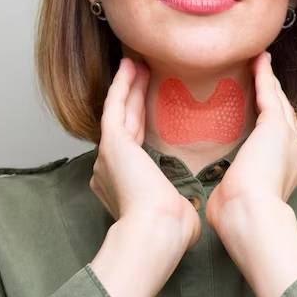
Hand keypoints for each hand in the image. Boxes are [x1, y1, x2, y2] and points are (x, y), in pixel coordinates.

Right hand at [91, 57, 200, 248]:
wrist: (156, 232)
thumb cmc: (170, 231)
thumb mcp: (177, 214)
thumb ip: (178, 205)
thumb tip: (186, 209)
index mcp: (123, 185)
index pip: (133, 146)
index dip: (140, 122)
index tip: (147, 106)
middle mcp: (109, 168)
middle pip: (124, 124)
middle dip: (132, 98)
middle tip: (140, 74)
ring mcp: (109, 155)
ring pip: (119, 112)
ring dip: (127, 86)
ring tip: (135, 64)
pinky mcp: (112, 144)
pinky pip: (115, 106)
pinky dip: (121, 86)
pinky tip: (129, 67)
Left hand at [206, 51, 296, 229]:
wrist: (251, 217)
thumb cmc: (239, 217)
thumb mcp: (236, 200)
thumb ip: (233, 191)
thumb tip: (222, 197)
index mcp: (286, 172)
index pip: (279, 140)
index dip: (271, 121)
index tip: (263, 110)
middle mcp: (293, 153)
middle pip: (284, 115)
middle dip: (274, 94)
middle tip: (264, 75)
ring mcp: (289, 139)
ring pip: (278, 101)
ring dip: (270, 80)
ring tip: (261, 61)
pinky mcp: (277, 127)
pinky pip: (269, 94)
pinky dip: (264, 75)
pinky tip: (258, 61)